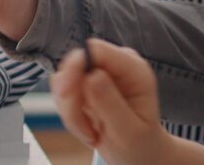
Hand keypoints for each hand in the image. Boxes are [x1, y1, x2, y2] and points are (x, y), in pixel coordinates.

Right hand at [50, 39, 203, 164]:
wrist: (140, 156)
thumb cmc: (140, 145)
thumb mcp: (129, 131)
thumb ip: (111, 103)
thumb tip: (92, 76)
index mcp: (133, 68)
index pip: (95, 49)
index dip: (76, 67)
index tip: (67, 95)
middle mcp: (115, 65)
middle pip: (74, 65)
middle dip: (71, 99)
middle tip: (84, 129)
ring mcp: (98, 73)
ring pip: (64, 81)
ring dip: (71, 112)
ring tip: (91, 134)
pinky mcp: (84, 84)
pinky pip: (63, 94)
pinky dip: (69, 115)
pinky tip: (87, 128)